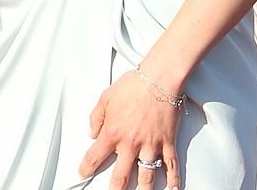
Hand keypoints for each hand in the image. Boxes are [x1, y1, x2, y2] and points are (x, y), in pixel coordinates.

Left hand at [78, 69, 182, 189]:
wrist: (159, 78)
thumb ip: (96, 116)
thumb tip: (92, 130)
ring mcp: (150, 145)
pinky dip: (173, 180)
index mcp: (113, 132)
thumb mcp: (106, 97)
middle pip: (120, 176)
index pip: (95, 156)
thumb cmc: (135, 84)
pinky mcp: (167, 142)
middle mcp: (131, 143)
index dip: (87, 167)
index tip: (83, 172)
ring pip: (146, 177)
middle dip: (114, 189)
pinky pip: (171, 166)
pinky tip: (172, 188)